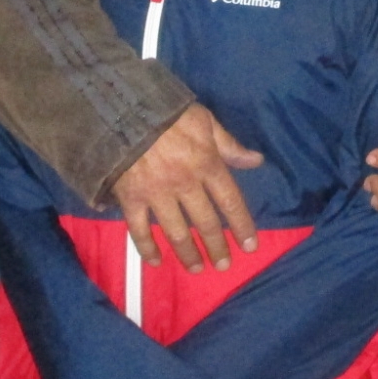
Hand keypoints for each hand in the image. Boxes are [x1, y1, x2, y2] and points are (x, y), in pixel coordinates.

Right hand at [110, 105, 263, 271]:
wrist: (121, 109)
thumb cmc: (166, 112)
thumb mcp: (205, 120)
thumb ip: (229, 144)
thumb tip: (256, 161)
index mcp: (206, 164)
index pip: (230, 202)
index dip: (242, 226)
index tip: (250, 246)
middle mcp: (185, 184)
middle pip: (206, 223)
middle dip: (217, 247)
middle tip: (223, 265)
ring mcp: (157, 194)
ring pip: (177, 233)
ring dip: (188, 254)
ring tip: (196, 269)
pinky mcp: (131, 199)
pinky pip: (140, 230)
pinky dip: (147, 249)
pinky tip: (156, 261)